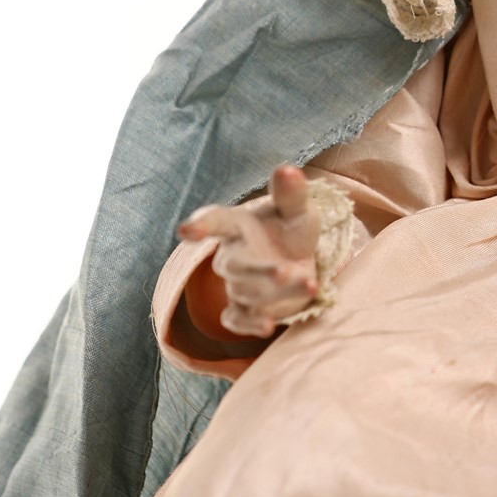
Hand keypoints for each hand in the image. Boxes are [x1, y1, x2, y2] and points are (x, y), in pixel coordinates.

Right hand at [177, 164, 320, 338]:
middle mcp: (231, 255)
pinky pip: (237, 319)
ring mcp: (236, 284)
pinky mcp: (244, 309)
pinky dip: (251, 325)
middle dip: (258, 271)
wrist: (298, 261)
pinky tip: (269, 327)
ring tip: (311, 284)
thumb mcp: (297, 209)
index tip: (186, 230)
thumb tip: (288, 169)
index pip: (215, 221)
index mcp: (237, 225)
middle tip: (284, 271)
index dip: (200, 225)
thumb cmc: (290, 229)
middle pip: (234, 266)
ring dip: (279, 292)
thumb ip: (291, 193)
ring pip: (248, 293)